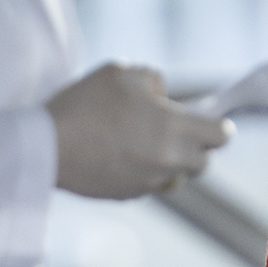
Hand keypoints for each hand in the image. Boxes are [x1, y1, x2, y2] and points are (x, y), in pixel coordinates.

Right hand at [48, 62, 233, 198]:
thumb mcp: (121, 71)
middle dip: (196, 148)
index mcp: (171, 127)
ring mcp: (147, 182)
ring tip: (142, 144)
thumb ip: (153, 80)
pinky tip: (118, 155)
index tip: (214, 122)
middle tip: (175, 132)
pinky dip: (142, 173)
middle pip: (203, 163)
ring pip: (175, 177)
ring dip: (169, 163)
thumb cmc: (84, 103)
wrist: (46, 146)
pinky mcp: (126, 195)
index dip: (220, 128)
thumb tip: (162, 96)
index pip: (220, 136)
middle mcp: (166, 159)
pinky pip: (148, 185)